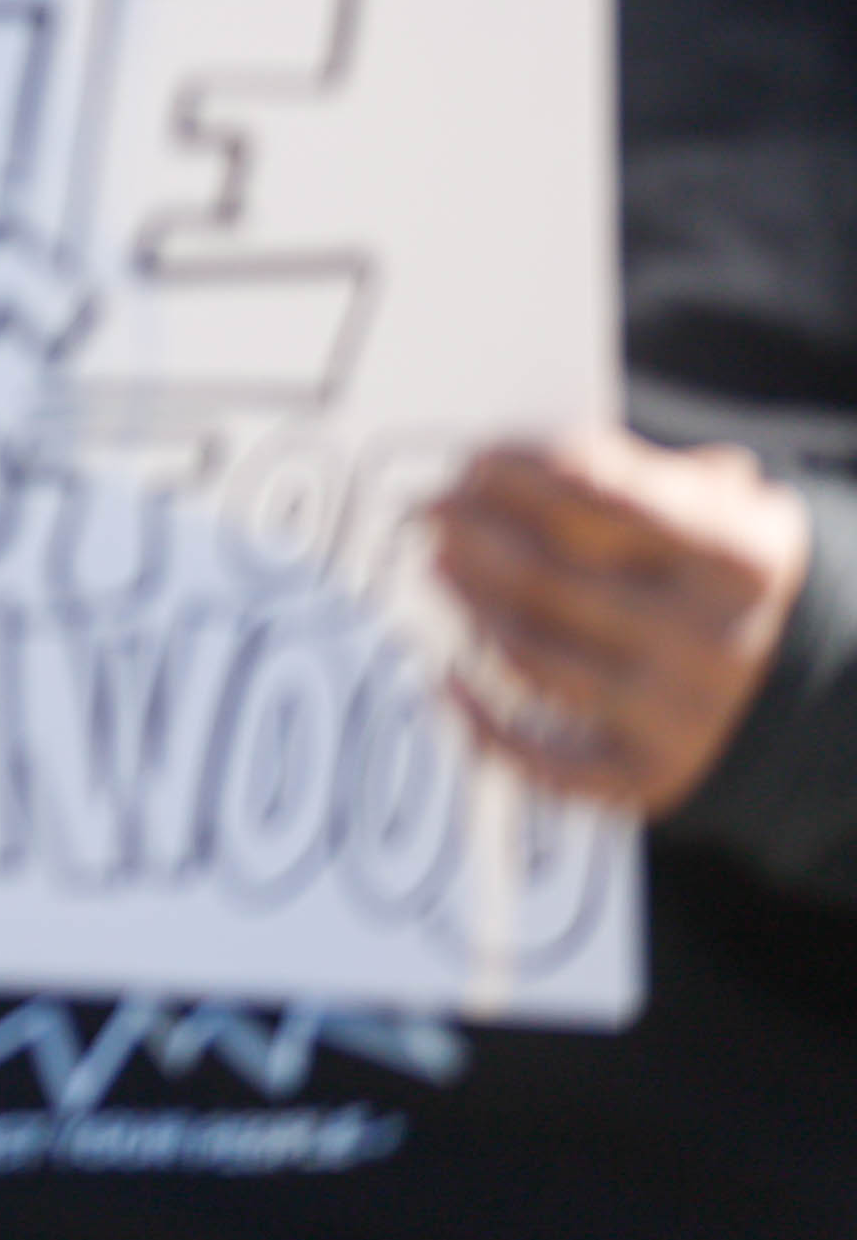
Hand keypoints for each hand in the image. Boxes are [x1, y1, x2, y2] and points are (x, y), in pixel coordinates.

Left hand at [431, 429, 809, 813]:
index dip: (521, 474)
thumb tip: (520, 460)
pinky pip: (545, 760)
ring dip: (471, 606)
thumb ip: (648, 474)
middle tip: (430, 509)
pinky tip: (445, 673)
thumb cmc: (728, 580)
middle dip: (474, 535)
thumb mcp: (729, 512)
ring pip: (534, 658)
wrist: (811, 690)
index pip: (600, 497)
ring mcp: (674, 716)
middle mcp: (706, 641)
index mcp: (730, 558)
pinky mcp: (647, 778)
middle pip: (550, 579)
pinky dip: (484, 722)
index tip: (474, 461)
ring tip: (435, 566)